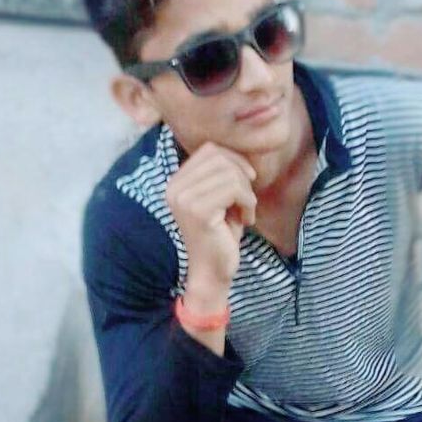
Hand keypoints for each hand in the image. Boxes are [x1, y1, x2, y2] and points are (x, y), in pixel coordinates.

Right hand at [165, 141, 256, 288]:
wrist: (213, 272)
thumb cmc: (221, 235)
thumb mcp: (221, 197)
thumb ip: (223, 173)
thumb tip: (239, 152)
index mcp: (176, 182)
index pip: (209, 150)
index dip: (234, 160)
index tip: (246, 182)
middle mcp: (174, 188)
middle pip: (219, 158)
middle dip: (242, 176)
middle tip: (247, 201)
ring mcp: (183, 198)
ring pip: (229, 173)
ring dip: (247, 192)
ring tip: (246, 212)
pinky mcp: (198, 211)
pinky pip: (234, 189)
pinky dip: (248, 203)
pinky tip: (246, 220)